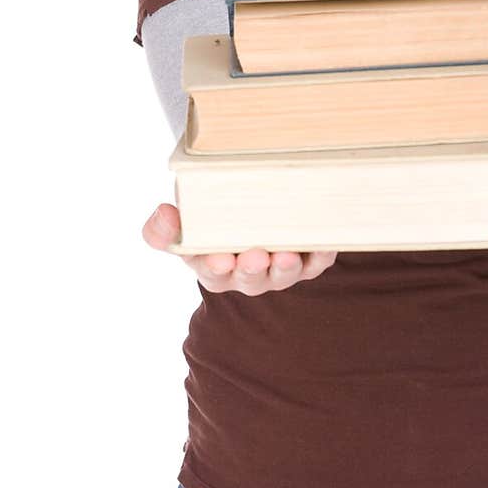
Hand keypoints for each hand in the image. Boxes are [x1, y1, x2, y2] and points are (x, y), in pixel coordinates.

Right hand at [141, 203, 337, 293]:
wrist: (247, 208)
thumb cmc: (210, 220)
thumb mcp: (180, 226)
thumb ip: (161, 229)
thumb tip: (164, 212)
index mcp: (214, 270)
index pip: (212, 274)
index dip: (216, 268)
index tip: (220, 259)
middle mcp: (248, 275)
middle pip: (251, 280)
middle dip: (253, 270)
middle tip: (255, 256)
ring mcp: (278, 271)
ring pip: (284, 275)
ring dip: (287, 267)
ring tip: (287, 254)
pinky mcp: (307, 261)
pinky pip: (316, 263)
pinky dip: (321, 255)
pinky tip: (326, 244)